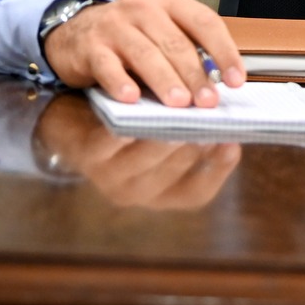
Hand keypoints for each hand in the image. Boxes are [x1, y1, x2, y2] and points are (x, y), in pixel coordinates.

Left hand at [33, 96, 241, 208]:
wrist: (71, 123)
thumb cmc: (127, 126)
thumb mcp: (159, 137)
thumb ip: (189, 133)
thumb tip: (222, 116)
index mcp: (160, 193)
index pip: (197, 193)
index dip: (218, 170)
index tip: (233, 142)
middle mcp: (136, 193)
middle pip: (173, 171)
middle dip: (193, 144)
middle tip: (209, 119)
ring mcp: (109, 177)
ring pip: (145, 158)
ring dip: (164, 137)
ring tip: (181, 112)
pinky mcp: (87, 155)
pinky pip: (109, 142)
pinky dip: (125, 129)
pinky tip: (138, 110)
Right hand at [44, 0, 245, 106]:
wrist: (72, 32)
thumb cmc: (129, 37)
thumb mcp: (161, 33)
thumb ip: (187, 50)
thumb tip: (218, 85)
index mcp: (170, 3)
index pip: (205, 22)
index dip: (224, 51)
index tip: (236, 80)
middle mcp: (143, 8)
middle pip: (176, 43)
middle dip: (195, 75)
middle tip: (208, 101)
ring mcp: (114, 25)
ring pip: (145, 54)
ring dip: (165, 80)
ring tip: (179, 104)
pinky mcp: (89, 46)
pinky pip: (107, 66)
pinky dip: (120, 82)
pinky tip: (131, 99)